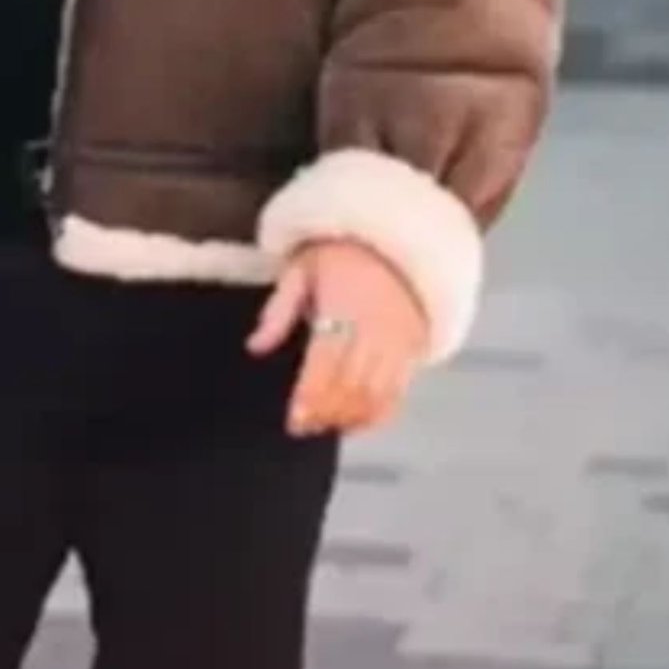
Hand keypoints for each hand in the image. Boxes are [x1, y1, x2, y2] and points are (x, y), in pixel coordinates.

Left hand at [247, 240, 430, 435]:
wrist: (393, 241)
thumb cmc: (340, 256)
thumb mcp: (300, 269)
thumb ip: (279, 310)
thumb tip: (255, 346)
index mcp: (344, 307)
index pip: (326, 362)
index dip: (311, 396)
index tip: (294, 420)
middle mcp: (376, 329)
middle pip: (352, 385)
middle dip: (327, 412)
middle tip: (305, 427)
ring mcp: (399, 342)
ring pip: (376, 394)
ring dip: (350, 417)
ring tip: (326, 426)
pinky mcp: (414, 351)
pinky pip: (399, 393)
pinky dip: (378, 415)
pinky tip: (357, 423)